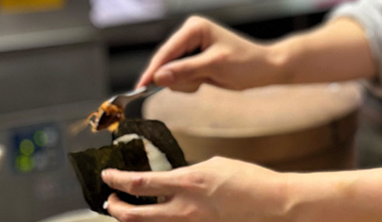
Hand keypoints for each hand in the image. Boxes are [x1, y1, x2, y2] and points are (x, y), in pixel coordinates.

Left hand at [102, 157, 289, 221]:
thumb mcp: (215, 166)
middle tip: (111, 199)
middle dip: (116, 207)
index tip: (108, 175)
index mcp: (189, 183)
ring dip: (135, 217)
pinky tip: (161, 214)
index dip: (118, 179)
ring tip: (131, 208)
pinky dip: (159, 221)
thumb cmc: (250, 181)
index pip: (140, 183)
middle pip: (133, 216)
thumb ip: (189, 174)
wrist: (272, 205)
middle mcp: (184, 210)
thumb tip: (173, 180)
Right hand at [136, 16, 282, 91]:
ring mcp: (191, 48)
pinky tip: (207, 80)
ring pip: (171, 74)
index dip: (153, 70)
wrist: (265, 69)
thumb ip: (185, 71)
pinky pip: (180, 78)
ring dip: (187, 82)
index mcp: (194, 28)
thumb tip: (158, 77)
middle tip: (201, 81)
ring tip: (208, 78)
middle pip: (166, 63)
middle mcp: (189, 34)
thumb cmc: (245, 63)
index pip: (166, 51)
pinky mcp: (193, 60)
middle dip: (180, 78)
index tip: (140, 87)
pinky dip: (191, 84)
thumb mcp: (214, 67)